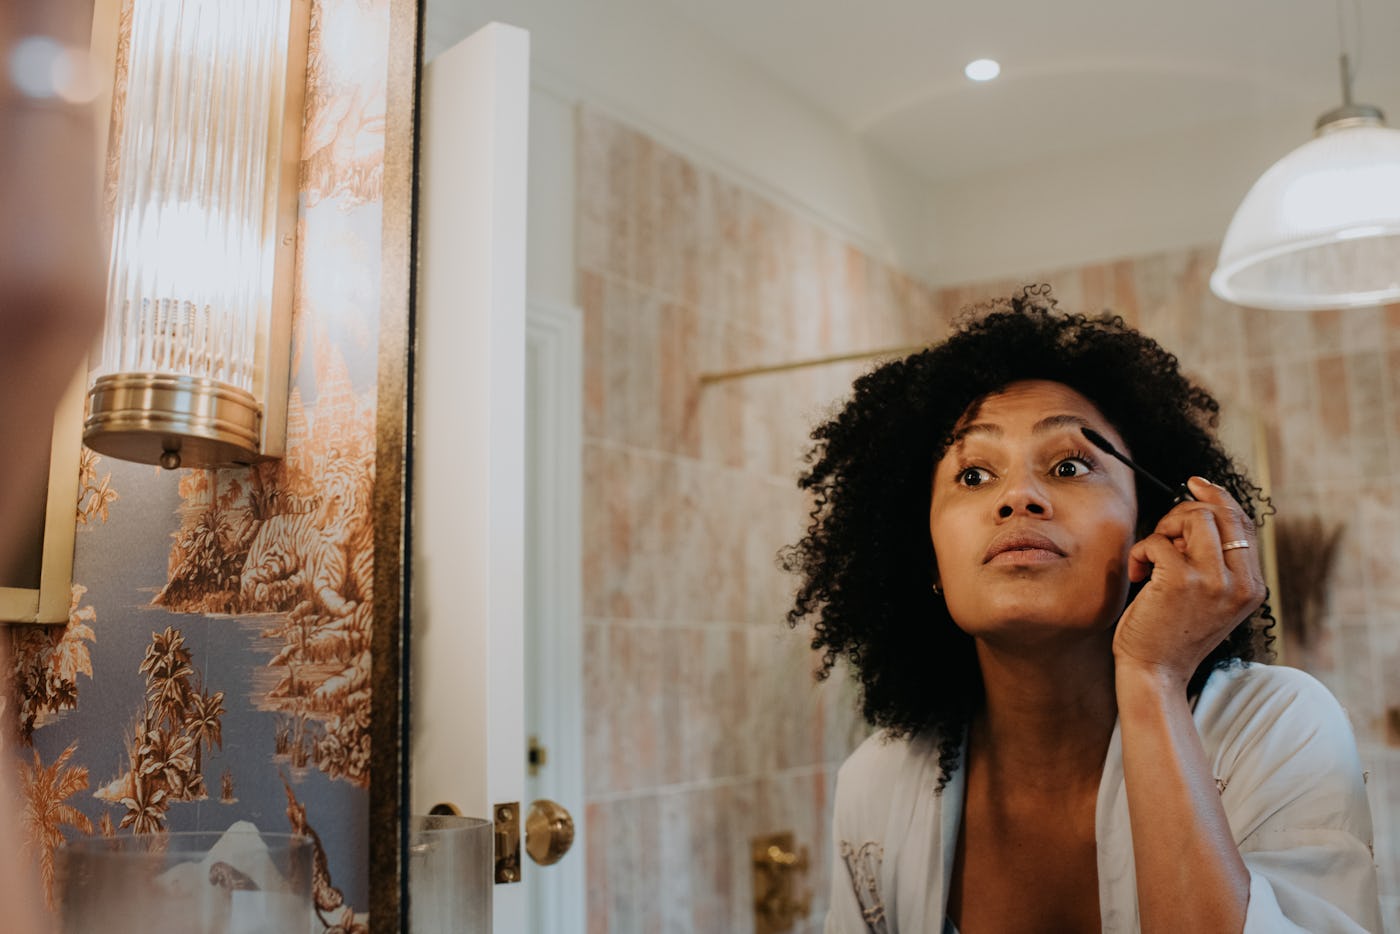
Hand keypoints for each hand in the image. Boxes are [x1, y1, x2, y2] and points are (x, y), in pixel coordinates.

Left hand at [1113, 476, 1266, 685]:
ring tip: (1151, 558)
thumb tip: (1203, 505)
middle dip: (1182, 514)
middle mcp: (1241, 583)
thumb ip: (1215, 560)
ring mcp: (1214, 581)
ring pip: (1193, 517)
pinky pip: (1157, 541)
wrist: (1155, 672)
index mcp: (1252, 586)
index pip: (1243, 524)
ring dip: (1163, 530)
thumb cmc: (1172, 632)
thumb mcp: (1209, 596)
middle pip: (1218, 513)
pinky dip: (1140, 552)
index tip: (1195, 483)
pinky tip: (1138, 575)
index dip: (1218, 498)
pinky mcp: (1182, 580)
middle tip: (1161, 538)